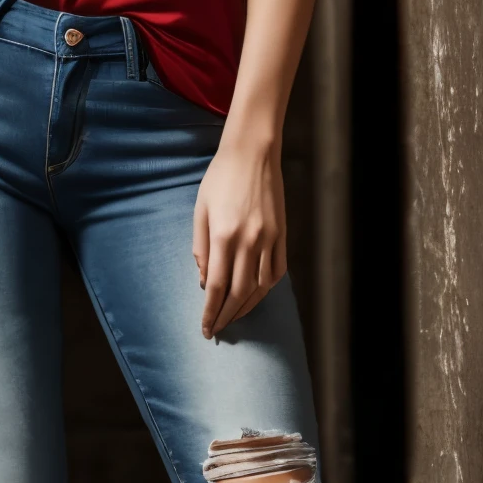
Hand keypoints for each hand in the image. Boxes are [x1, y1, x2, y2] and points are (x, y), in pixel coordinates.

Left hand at [192, 136, 286, 338]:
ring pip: (261, 287)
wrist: (252, 153)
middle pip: (238, 292)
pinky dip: (267, 288)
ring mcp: (269, 239)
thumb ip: (201, 246)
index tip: (206, 328)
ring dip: (247, 307)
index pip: (216, 286)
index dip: (211, 312)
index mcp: (223, 235)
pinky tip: (257, 295)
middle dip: (227, 316)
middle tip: (218, 330)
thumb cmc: (220, 178)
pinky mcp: (282, 234)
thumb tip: (204, 281)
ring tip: (235, 317)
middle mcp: (248, 241)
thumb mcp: (200, 210)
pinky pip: (277, 270)